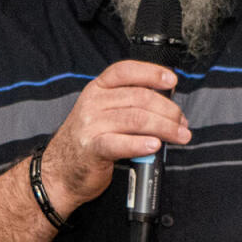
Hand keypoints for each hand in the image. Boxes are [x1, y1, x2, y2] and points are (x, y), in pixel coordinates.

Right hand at [41, 60, 189, 213]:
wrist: (60, 170)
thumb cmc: (89, 141)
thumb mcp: (103, 113)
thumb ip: (129, 104)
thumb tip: (168, 105)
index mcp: (97, 89)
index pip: (126, 71)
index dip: (152, 73)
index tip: (171, 81)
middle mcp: (93, 103)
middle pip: (139, 98)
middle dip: (168, 110)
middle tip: (181, 123)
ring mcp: (90, 125)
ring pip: (137, 119)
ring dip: (164, 128)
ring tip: (180, 136)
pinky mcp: (92, 148)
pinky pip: (121, 143)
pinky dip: (141, 144)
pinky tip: (154, 146)